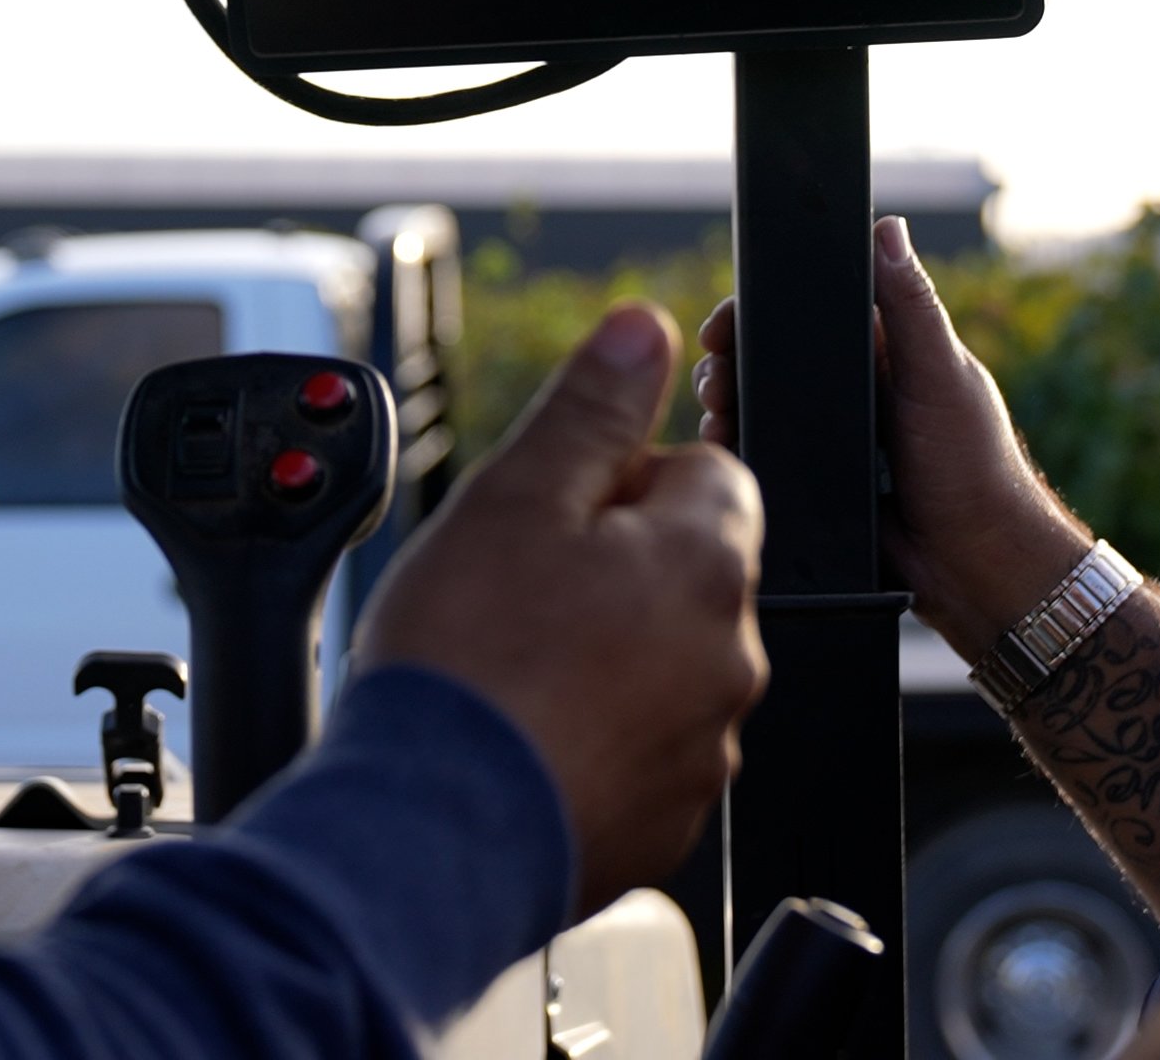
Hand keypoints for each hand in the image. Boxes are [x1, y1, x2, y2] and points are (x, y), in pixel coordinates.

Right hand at [355, 303, 767, 913]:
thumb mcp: (517, 495)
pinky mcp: (666, 824)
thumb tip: (645, 325)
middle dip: (611, 568)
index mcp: (707, 562)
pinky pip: (640, 751)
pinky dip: (591, 739)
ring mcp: (704, 749)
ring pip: (662, 663)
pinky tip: (522, 738)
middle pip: (685, 570)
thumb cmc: (466, 666)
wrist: (428, 834)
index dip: (619, 482)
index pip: (706, 472)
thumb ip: (594, 406)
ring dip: (602, 655)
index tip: (553, 517)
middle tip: (516, 595)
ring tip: (510, 673)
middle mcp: (731, 658)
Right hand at [694, 216, 1085, 658]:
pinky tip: (725, 456)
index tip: (722, 326)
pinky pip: (771, 459)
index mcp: (888, 350)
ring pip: (766, 409)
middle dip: (734, 364)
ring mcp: (838, 438)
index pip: (811, 310)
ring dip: (732, 408)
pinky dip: (744, 453)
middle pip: (775, 359)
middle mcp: (858, 388)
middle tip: (714, 381)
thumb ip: (913, 308)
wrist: (974, 570)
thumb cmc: (975, 468)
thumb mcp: (942, 378)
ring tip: (716, 419)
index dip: (761, 311)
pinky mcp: (823, 482)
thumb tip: (887, 228)